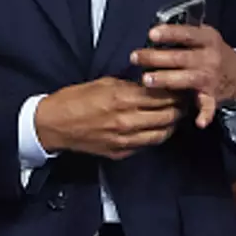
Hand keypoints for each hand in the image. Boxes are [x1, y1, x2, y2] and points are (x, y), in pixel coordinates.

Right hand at [34, 76, 185, 159]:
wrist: (52, 125)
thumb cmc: (73, 100)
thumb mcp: (101, 83)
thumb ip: (128, 85)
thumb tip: (150, 84)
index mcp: (121, 98)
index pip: (162, 95)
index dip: (176, 91)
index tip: (181, 87)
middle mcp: (126, 120)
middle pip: (168, 115)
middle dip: (179, 107)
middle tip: (183, 101)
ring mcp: (124, 139)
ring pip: (162, 133)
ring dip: (171, 124)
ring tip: (173, 116)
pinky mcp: (120, 152)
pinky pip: (147, 145)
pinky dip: (156, 136)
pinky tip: (156, 128)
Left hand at [130, 24, 235, 128]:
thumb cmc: (211, 51)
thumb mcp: (203, 36)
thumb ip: (182, 35)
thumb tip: (152, 34)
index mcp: (207, 39)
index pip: (187, 34)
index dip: (170, 33)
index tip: (151, 34)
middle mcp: (210, 58)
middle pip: (181, 57)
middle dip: (157, 58)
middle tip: (135, 58)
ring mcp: (211, 77)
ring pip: (187, 79)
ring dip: (167, 80)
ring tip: (146, 80)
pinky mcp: (213, 96)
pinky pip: (209, 106)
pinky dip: (205, 114)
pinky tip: (199, 122)